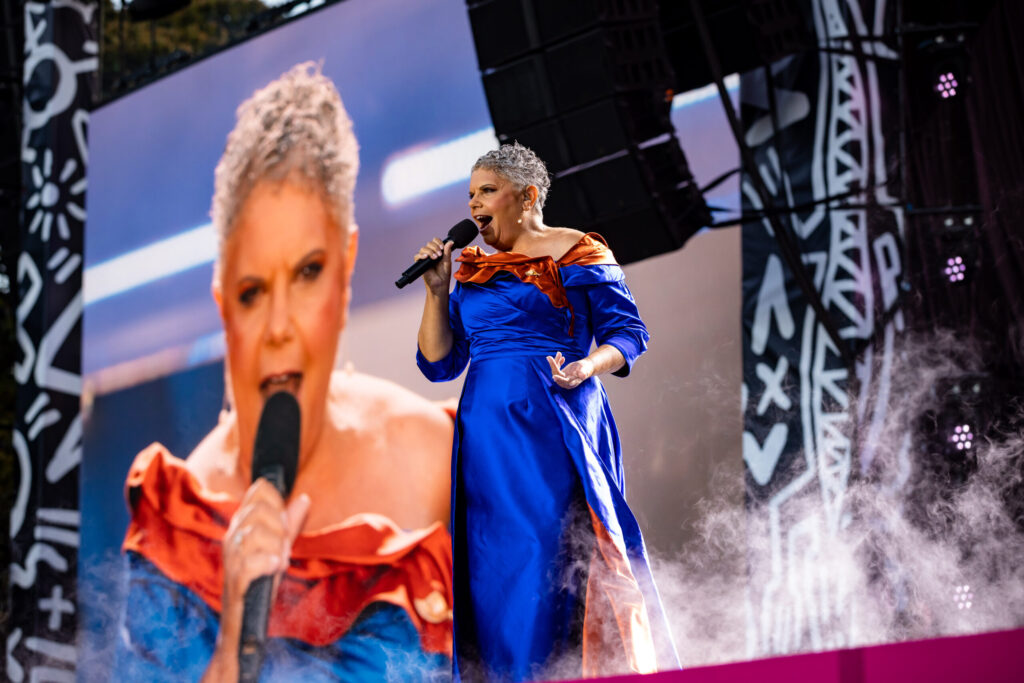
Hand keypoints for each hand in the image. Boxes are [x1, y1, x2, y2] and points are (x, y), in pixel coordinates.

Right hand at [218, 481, 309, 652]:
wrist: (245, 620)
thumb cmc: (261, 581)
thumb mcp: (279, 547)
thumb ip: (290, 523)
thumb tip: (304, 498)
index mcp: (243, 525)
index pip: (258, 491)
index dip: (278, 501)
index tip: (284, 524)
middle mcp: (233, 537)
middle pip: (259, 510)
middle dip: (279, 527)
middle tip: (282, 548)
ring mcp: (231, 558)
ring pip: (255, 533)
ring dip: (275, 547)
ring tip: (278, 561)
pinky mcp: (235, 580)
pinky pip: (250, 562)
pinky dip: (267, 563)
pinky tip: (274, 568)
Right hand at [415, 238, 453, 297]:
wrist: (440, 284)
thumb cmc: (444, 274)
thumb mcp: (447, 261)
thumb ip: (447, 251)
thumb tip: (450, 242)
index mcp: (437, 252)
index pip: (435, 241)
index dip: (438, 242)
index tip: (442, 247)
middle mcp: (430, 254)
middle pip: (429, 244)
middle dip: (435, 247)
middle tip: (439, 255)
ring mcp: (425, 258)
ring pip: (423, 249)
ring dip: (430, 251)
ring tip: (435, 258)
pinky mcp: (420, 264)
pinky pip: (417, 256)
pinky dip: (421, 255)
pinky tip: (426, 257)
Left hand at [547, 352, 593, 389]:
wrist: (586, 367)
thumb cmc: (586, 369)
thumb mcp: (585, 370)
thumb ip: (583, 373)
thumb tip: (583, 376)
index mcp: (572, 383)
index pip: (564, 381)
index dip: (559, 379)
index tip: (554, 376)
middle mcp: (565, 382)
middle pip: (557, 374)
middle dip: (553, 365)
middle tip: (549, 357)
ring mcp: (562, 378)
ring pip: (555, 370)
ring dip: (555, 362)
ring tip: (559, 353)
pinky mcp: (561, 374)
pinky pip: (556, 368)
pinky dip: (557, 361)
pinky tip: (561, 356)